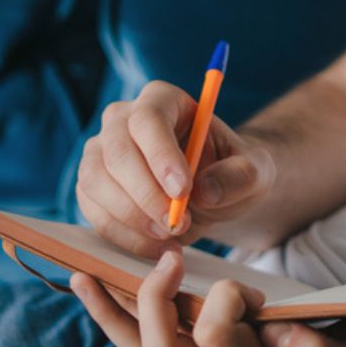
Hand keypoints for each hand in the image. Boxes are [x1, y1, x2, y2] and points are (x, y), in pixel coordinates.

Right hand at [77, 80, 275, 256]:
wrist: (212, 193)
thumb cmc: (231, 171)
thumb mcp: (253, 171)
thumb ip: (239, 176)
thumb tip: (205, 190)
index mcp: (163, 100)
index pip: (149, 118)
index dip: (161, 155)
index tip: (182, 190)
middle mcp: (123, 119)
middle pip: (117, 151)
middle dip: (145, 194)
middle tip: (176, 224)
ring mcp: (101, 152)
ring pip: (95, 182)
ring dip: (131, 217)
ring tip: (171, 236)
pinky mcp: (92, 187)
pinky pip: (94, 211)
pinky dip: (122, 235)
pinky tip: (155, 246)